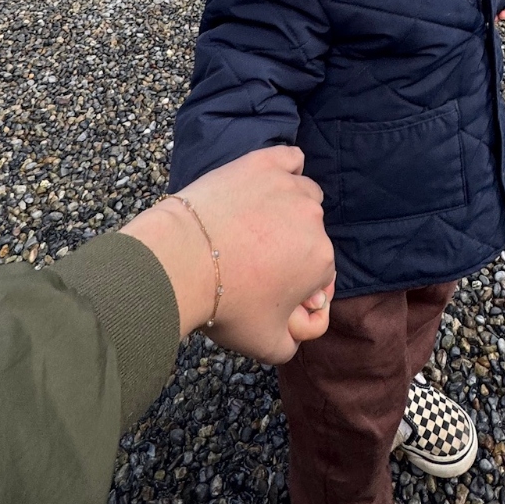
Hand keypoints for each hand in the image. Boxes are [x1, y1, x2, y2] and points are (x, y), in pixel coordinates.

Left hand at [123, 146, 334, 363]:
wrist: (182, 261)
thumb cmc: (225, 305)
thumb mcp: (266, 345)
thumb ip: (294, 343)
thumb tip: (298, 333)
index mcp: (322, 261)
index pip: (319, 271)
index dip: (296, 281)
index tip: (270, 286)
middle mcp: (314, 220)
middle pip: (311, 231)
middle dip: (291, 244)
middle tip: (256, 258)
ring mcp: (289, 187)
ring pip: (303, 194)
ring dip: (289, 207)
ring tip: (257, 223)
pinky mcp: (264, 163)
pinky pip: (290, 158)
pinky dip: (285, 168)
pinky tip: (268, 183)